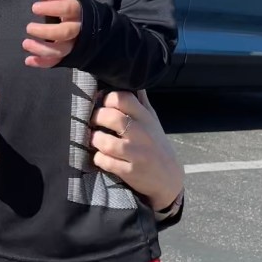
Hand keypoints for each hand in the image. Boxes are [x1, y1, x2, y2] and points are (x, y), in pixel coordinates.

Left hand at [23, 0, 82, 67]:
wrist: (86, 27)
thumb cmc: (70, 10)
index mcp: (76, 12)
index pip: (67, 9)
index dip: (51, 8)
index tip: (34, 7)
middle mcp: (76, 30)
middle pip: (64, 33)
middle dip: (46, 32)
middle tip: (29, 27)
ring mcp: (72, 45)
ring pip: (60, 50)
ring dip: (41, 49)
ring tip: (25, 43)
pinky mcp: (66, 56)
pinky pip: (55, 62)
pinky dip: (42, 63)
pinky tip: (28, 61)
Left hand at [89, 90, 183, 210]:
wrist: (168, 179)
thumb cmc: (156, 147)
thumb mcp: (153, 122)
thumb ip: (141, 103)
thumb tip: (133, 82)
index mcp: (146, 119)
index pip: (124, 98)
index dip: (107, 98)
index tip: (102, 103)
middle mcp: (142, 134)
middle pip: (112, 117)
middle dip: (96, 117)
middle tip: (93, 122)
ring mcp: (136, 153)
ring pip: (104, 141)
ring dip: (95, 140)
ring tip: (96, 140)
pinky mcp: (130, 171)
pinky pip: (105, 161)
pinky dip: (98, 159)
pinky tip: (101, 157)